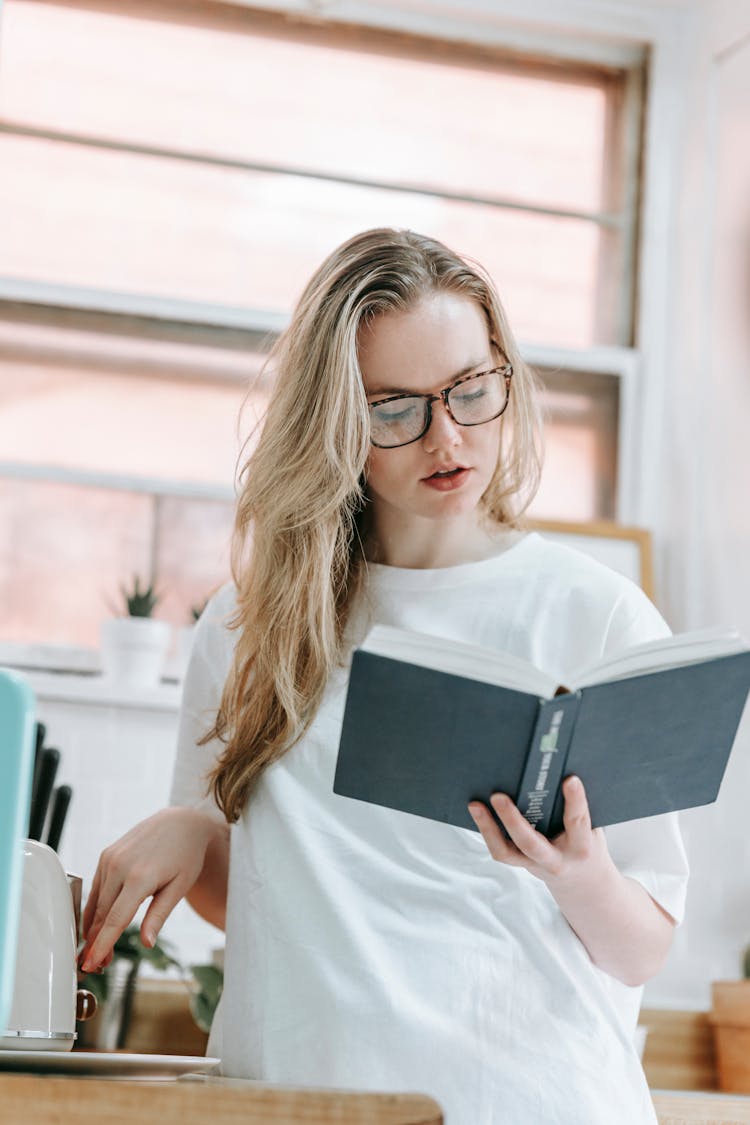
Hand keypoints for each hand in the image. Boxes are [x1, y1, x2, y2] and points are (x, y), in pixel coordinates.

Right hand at [79, 807, 216, 971]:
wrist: (181, 822)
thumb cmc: (186, 855)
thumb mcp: (179, 887)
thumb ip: (159, 916)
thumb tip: (147, 943)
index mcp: (140, 877)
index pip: (115, 920)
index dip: (102, 945)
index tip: (91, 964)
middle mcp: (119, 866)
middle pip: (101, 914)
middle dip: (97, 942)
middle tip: (99, 965)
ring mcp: (110, 858)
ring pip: (96, 902)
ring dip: (94, 927)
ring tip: (99, 949)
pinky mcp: (106, 854)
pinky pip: (96, 887)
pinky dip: (95, 907)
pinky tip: (97, 923)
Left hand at [468, 775, 611, 888]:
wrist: (584, 884)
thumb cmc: (587, 845)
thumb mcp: (592, 830)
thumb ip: (578, 809)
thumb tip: (557, 771)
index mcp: (581, 848)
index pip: (577, 822)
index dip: (575, 801)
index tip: (570, 779)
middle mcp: (556, 860)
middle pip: (530, 843)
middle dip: (512, 820)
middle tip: (498, 796)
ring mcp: (535, 865)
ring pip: (506, 852)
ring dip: (488, 828)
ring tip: (475, 804)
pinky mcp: (521, 864)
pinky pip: (500, 850)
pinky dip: (487, 830)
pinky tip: (478, 810)